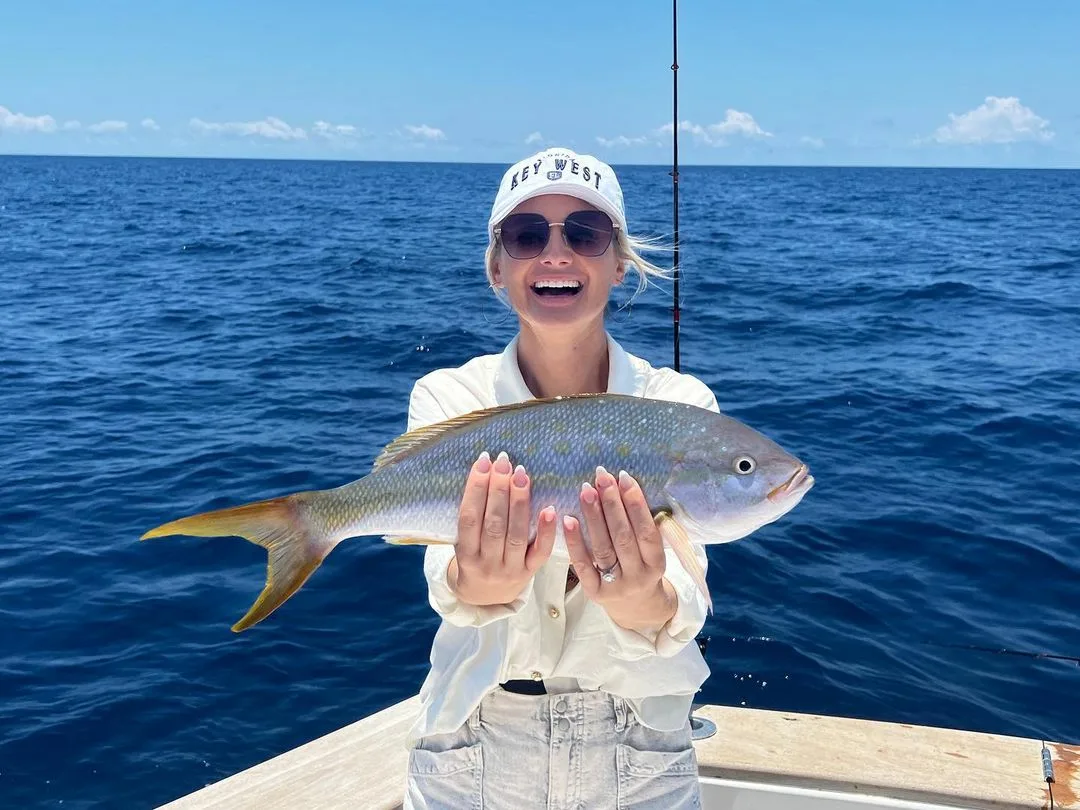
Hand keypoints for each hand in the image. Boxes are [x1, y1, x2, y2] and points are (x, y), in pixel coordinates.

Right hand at [448, 451, 555, 605]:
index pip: (469, 518)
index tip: (483, 462)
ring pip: (516, 535)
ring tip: (521, 474)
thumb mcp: (463, 543)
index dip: (475, 489)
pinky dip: (546, 531)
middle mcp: (487, 564)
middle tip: (504, 462)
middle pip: (493, 524)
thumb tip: (485, 471)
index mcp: (466, 555)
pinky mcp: (531, 572)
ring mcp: (510, 570)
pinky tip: (550, 509)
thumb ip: (472, 517)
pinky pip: (540, 552)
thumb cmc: (473, 559)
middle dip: (498, 490)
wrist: (485, 598)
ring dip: (519, 502)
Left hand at [563, 466, 676, 632]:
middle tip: (601, 477)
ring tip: (586, 489)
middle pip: (623, 537)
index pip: (646, 532)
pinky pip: (583, 565)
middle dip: (612, 504)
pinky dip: (574, 542)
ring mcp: (615, 587)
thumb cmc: (644, 569)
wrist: (637, 609)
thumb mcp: (653, 554)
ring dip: (593, 516)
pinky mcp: (594, 593)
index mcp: (657, 565)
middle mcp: (637, 577)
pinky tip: (567, 519)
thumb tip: (626, 486)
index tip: (625, 478)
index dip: (636, 504)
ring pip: (602, 548)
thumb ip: (645, 527)